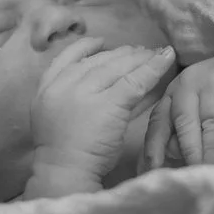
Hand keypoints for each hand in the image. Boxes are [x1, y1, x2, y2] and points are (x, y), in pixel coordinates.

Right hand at [24, 38, 177, 196]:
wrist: (64, 171)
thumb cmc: (64, 153)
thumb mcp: (58, 118)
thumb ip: (73, 97)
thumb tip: (100, 82)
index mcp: (47, 86)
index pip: (69, 56)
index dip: (87, 47)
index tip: (101, 42)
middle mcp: (64, 83)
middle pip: (99, 60)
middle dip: (122, 54)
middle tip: (141, 51)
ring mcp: (85, 91)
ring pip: (119, 66)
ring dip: (140, 58)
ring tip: (156, 54)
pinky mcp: (109, 102)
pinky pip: (136, 80)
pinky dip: (154, 68)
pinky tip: (166, 59)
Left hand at [142, 46, 213, 170]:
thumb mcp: (191, 110)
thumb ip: (177, 135)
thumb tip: (162, 165)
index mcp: (171, 94)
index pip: (158, 122)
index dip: (154, 146)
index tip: (153, 168)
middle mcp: (189, 85)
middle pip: (184, 122)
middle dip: (187, 150)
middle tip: (192, 173)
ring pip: (209, 120)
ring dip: (210, 148)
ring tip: (210, 169)